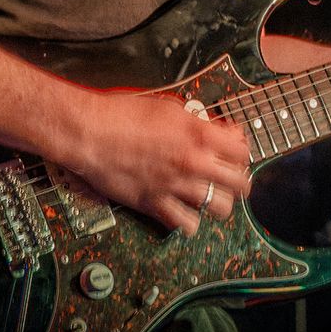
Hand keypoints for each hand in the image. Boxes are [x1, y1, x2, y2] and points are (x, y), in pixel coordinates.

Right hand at [68, 91, 250, 236]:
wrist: (90, 132)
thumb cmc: (121, 113)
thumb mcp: (167, 107)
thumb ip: (194, 121)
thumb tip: (210, 129)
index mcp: (197, 135)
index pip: (241, 150)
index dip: (240, 149)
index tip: (233, 148)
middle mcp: (192, 163)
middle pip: (238, 183)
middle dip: (239, 179)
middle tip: (231, 176)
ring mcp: (175, 187)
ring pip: (219, 207)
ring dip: (219, 201)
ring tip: (212, 195)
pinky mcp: (155, 205)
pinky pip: (186, 224)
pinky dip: (190, 221)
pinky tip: (186, 211)